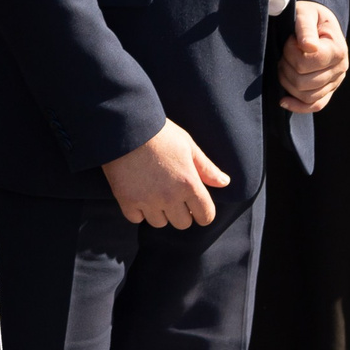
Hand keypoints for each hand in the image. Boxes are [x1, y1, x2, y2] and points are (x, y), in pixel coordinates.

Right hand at [99, 119, 230, 228]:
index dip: (201, 211)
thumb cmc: (159, 133)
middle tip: (171, 194)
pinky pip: (136, 219)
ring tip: (153, 192)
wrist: (124, 126)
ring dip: (158, 212)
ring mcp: (147, 201)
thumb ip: (206, 168)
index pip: (205, 216)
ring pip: (159, 223)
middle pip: (182, 223)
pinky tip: (137, 194)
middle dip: (180, 212)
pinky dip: (137, 210)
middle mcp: (170, 197)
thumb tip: (224, 183)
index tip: (194, 204)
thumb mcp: (187, 145)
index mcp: (189, 184)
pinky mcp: (126, 200)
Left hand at [278, 1, 348, 112]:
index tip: (290, 39)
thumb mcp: (305, 13)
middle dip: (286, 66)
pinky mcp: (328, 90)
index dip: (291, 52)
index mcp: (337, 50)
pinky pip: (315, 105)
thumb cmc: (310, 16)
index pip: (307, 62)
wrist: (319, 22)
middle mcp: (340, 69)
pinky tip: (283, 101)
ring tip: (285, 63)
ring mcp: (335, 82)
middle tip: (285, 51)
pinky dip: (298, 106)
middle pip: (303, 81)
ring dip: (287, 81)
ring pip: (305, 95)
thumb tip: (308, 46)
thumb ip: (305, 27)